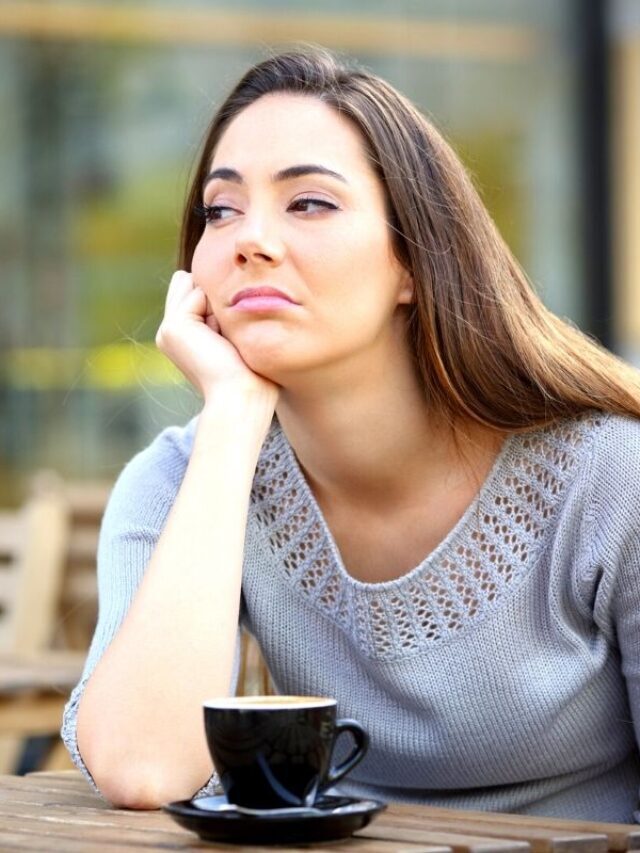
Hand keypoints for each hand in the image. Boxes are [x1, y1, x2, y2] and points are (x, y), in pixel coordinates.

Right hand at [156, 271, 278, 408]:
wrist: (243, 396)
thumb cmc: (252, 373)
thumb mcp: (237, 336)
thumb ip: (225, 312)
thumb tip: (218, 284)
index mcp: (184, 337)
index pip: (197, 291)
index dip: (221, 304)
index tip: (230, 340)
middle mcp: (171, 333)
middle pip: (192, 283)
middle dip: (216, 300)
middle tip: (226, 339)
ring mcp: (168, 330)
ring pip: (193, 282)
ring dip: (216, 304)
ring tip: (223, 339)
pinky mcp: (173, 327)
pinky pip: (197, 290)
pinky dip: (215, 309)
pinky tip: (218, 339)